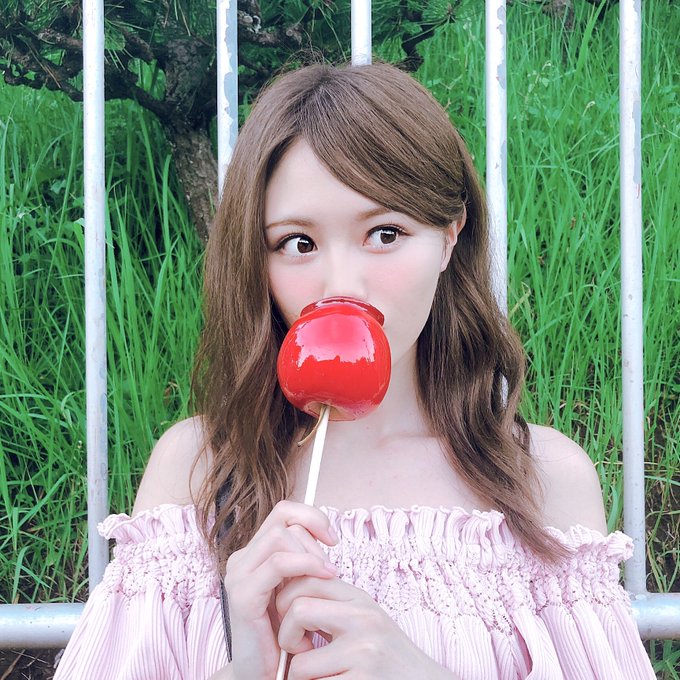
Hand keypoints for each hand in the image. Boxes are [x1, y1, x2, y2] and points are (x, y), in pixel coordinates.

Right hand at [223, 500, 338, 679]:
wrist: (270, 673)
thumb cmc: (289, 631)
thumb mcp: (300, 586)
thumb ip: (305, 559)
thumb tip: (327, 535)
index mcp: (256, 553)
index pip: (284, 512)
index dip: (312, 516)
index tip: (333, 539)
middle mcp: (243, 558)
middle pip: (283, 517)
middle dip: (314, 535)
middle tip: (330, 567)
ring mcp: (239, 574)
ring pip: (280, 535)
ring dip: (311, 552)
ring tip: (328, 576)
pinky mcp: (243, 595)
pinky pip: (279, 563)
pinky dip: (306, 564)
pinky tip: (324, 576)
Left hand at [276, 577, 457, 679]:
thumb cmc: (386, 655)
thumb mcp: (363, 619)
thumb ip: (332, 604)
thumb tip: (284, 591)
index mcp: (360, 600)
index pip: (305, 579)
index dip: (286, 601)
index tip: (295, 623)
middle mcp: (363, 620)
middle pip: (297, 611)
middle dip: (286, 637)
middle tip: (299, 651)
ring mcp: (363, 653)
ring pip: (300, 663)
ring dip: (300, 677)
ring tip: (318, 676)